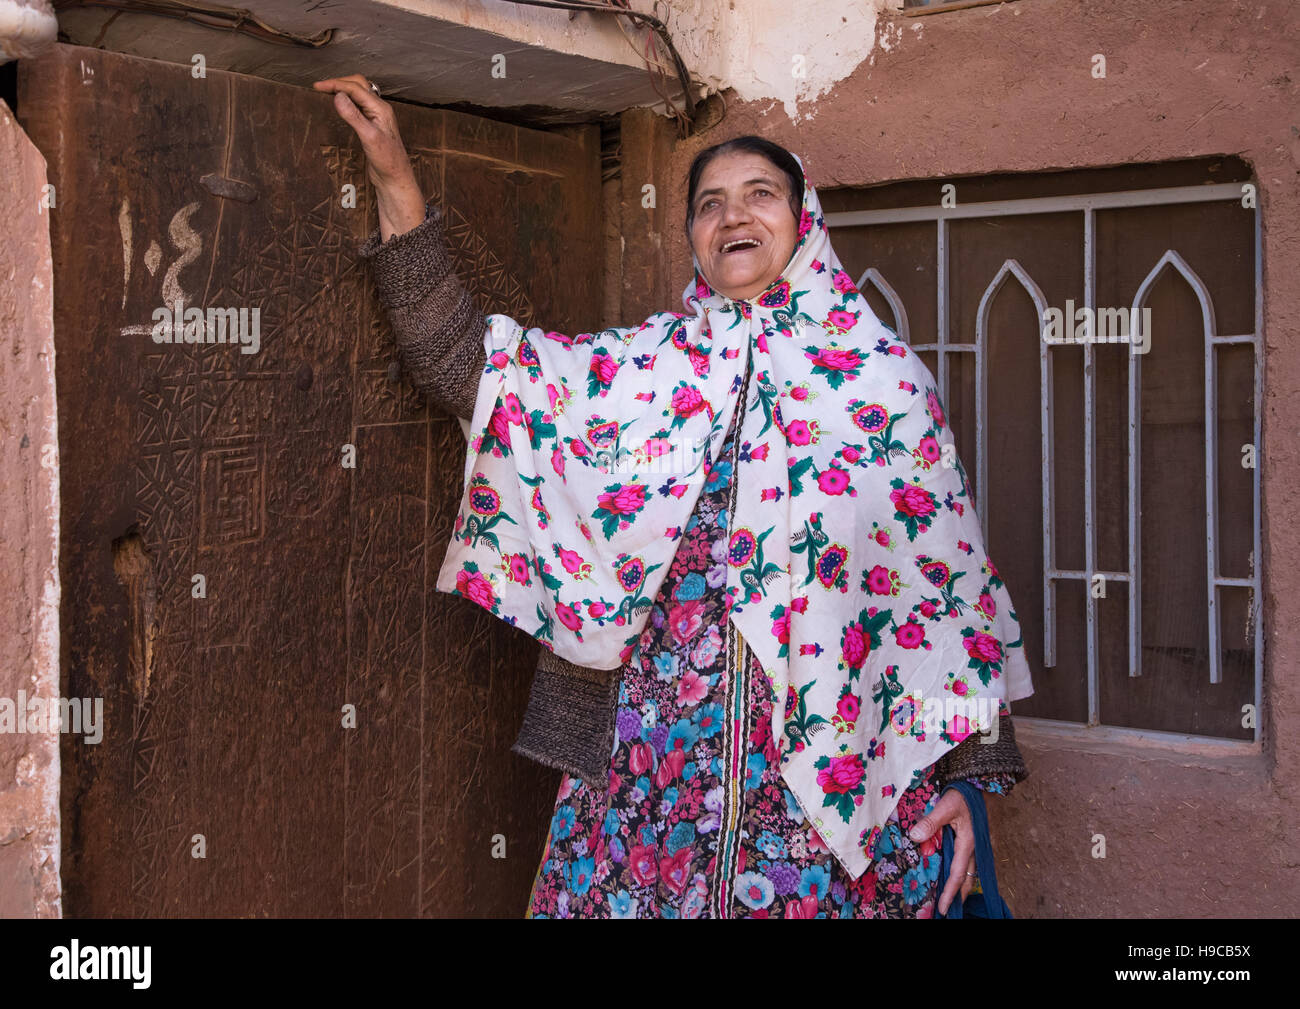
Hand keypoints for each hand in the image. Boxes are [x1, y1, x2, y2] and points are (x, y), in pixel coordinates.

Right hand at [314, 74, 424, 238]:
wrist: (395, 179)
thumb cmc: (387, 161)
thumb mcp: (369, 137)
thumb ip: (353, 116)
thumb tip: (338, 96)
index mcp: (381, 108)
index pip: (355, 88)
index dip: (335, 84)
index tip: (317, 86)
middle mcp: (380, 109)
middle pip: (358, 85)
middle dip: (339, 82)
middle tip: (320, 87)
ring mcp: (376, 117)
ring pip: (358, 94)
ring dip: (343, 89)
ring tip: (327, 91)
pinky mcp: (372, 125)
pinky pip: (358, 105)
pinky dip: (347, 100)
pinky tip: (339, 105)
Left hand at [907, 787, 977, 915]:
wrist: (981, 785)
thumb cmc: (964, 795)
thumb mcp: (946, 805)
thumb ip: (931, 821)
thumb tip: (915, 836)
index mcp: (969, 843)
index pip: (958, 875)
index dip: (950, 893)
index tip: (942, 908)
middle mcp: (976, 849)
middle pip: (968, 879)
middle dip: (958, 896)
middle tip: (947, 910)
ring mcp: (979, 846)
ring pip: (970, 873)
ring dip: (961, 886)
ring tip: (949, 898)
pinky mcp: (977, 842)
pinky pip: (970, 863)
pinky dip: (962, 873)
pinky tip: (952, 875)